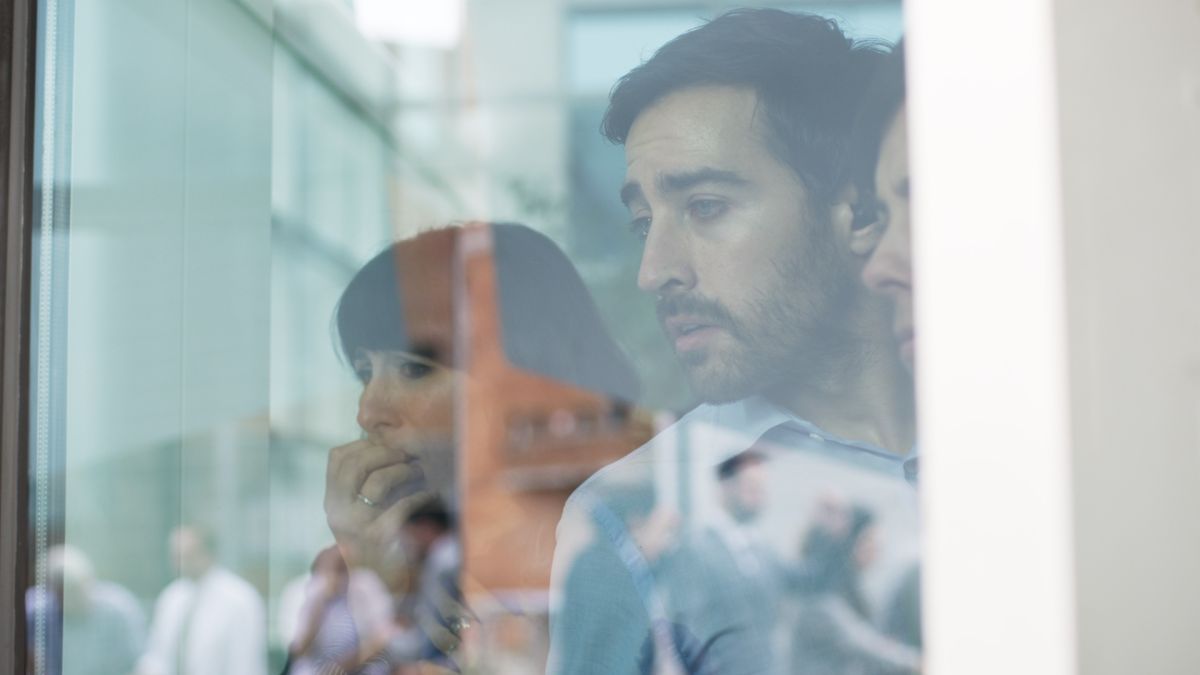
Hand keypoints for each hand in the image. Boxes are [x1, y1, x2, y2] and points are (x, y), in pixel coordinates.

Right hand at [325, 438, 431, 592]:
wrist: (384, 584)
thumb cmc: (379, 537)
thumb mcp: (360, 509)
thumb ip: (362, 480)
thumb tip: (380, 438)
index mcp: (332, 501)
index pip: (337, 457)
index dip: (364, 444)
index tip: (388, 445)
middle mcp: (338, 512)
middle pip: (355, 464)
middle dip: (385, 452)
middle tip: (407, 454)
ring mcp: (357, 527)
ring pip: (378, 481)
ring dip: (405, 470)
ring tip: (420, 471)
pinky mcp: (381, 538)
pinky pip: (403, 504)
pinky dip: (421, 496)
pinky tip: (430, 495)